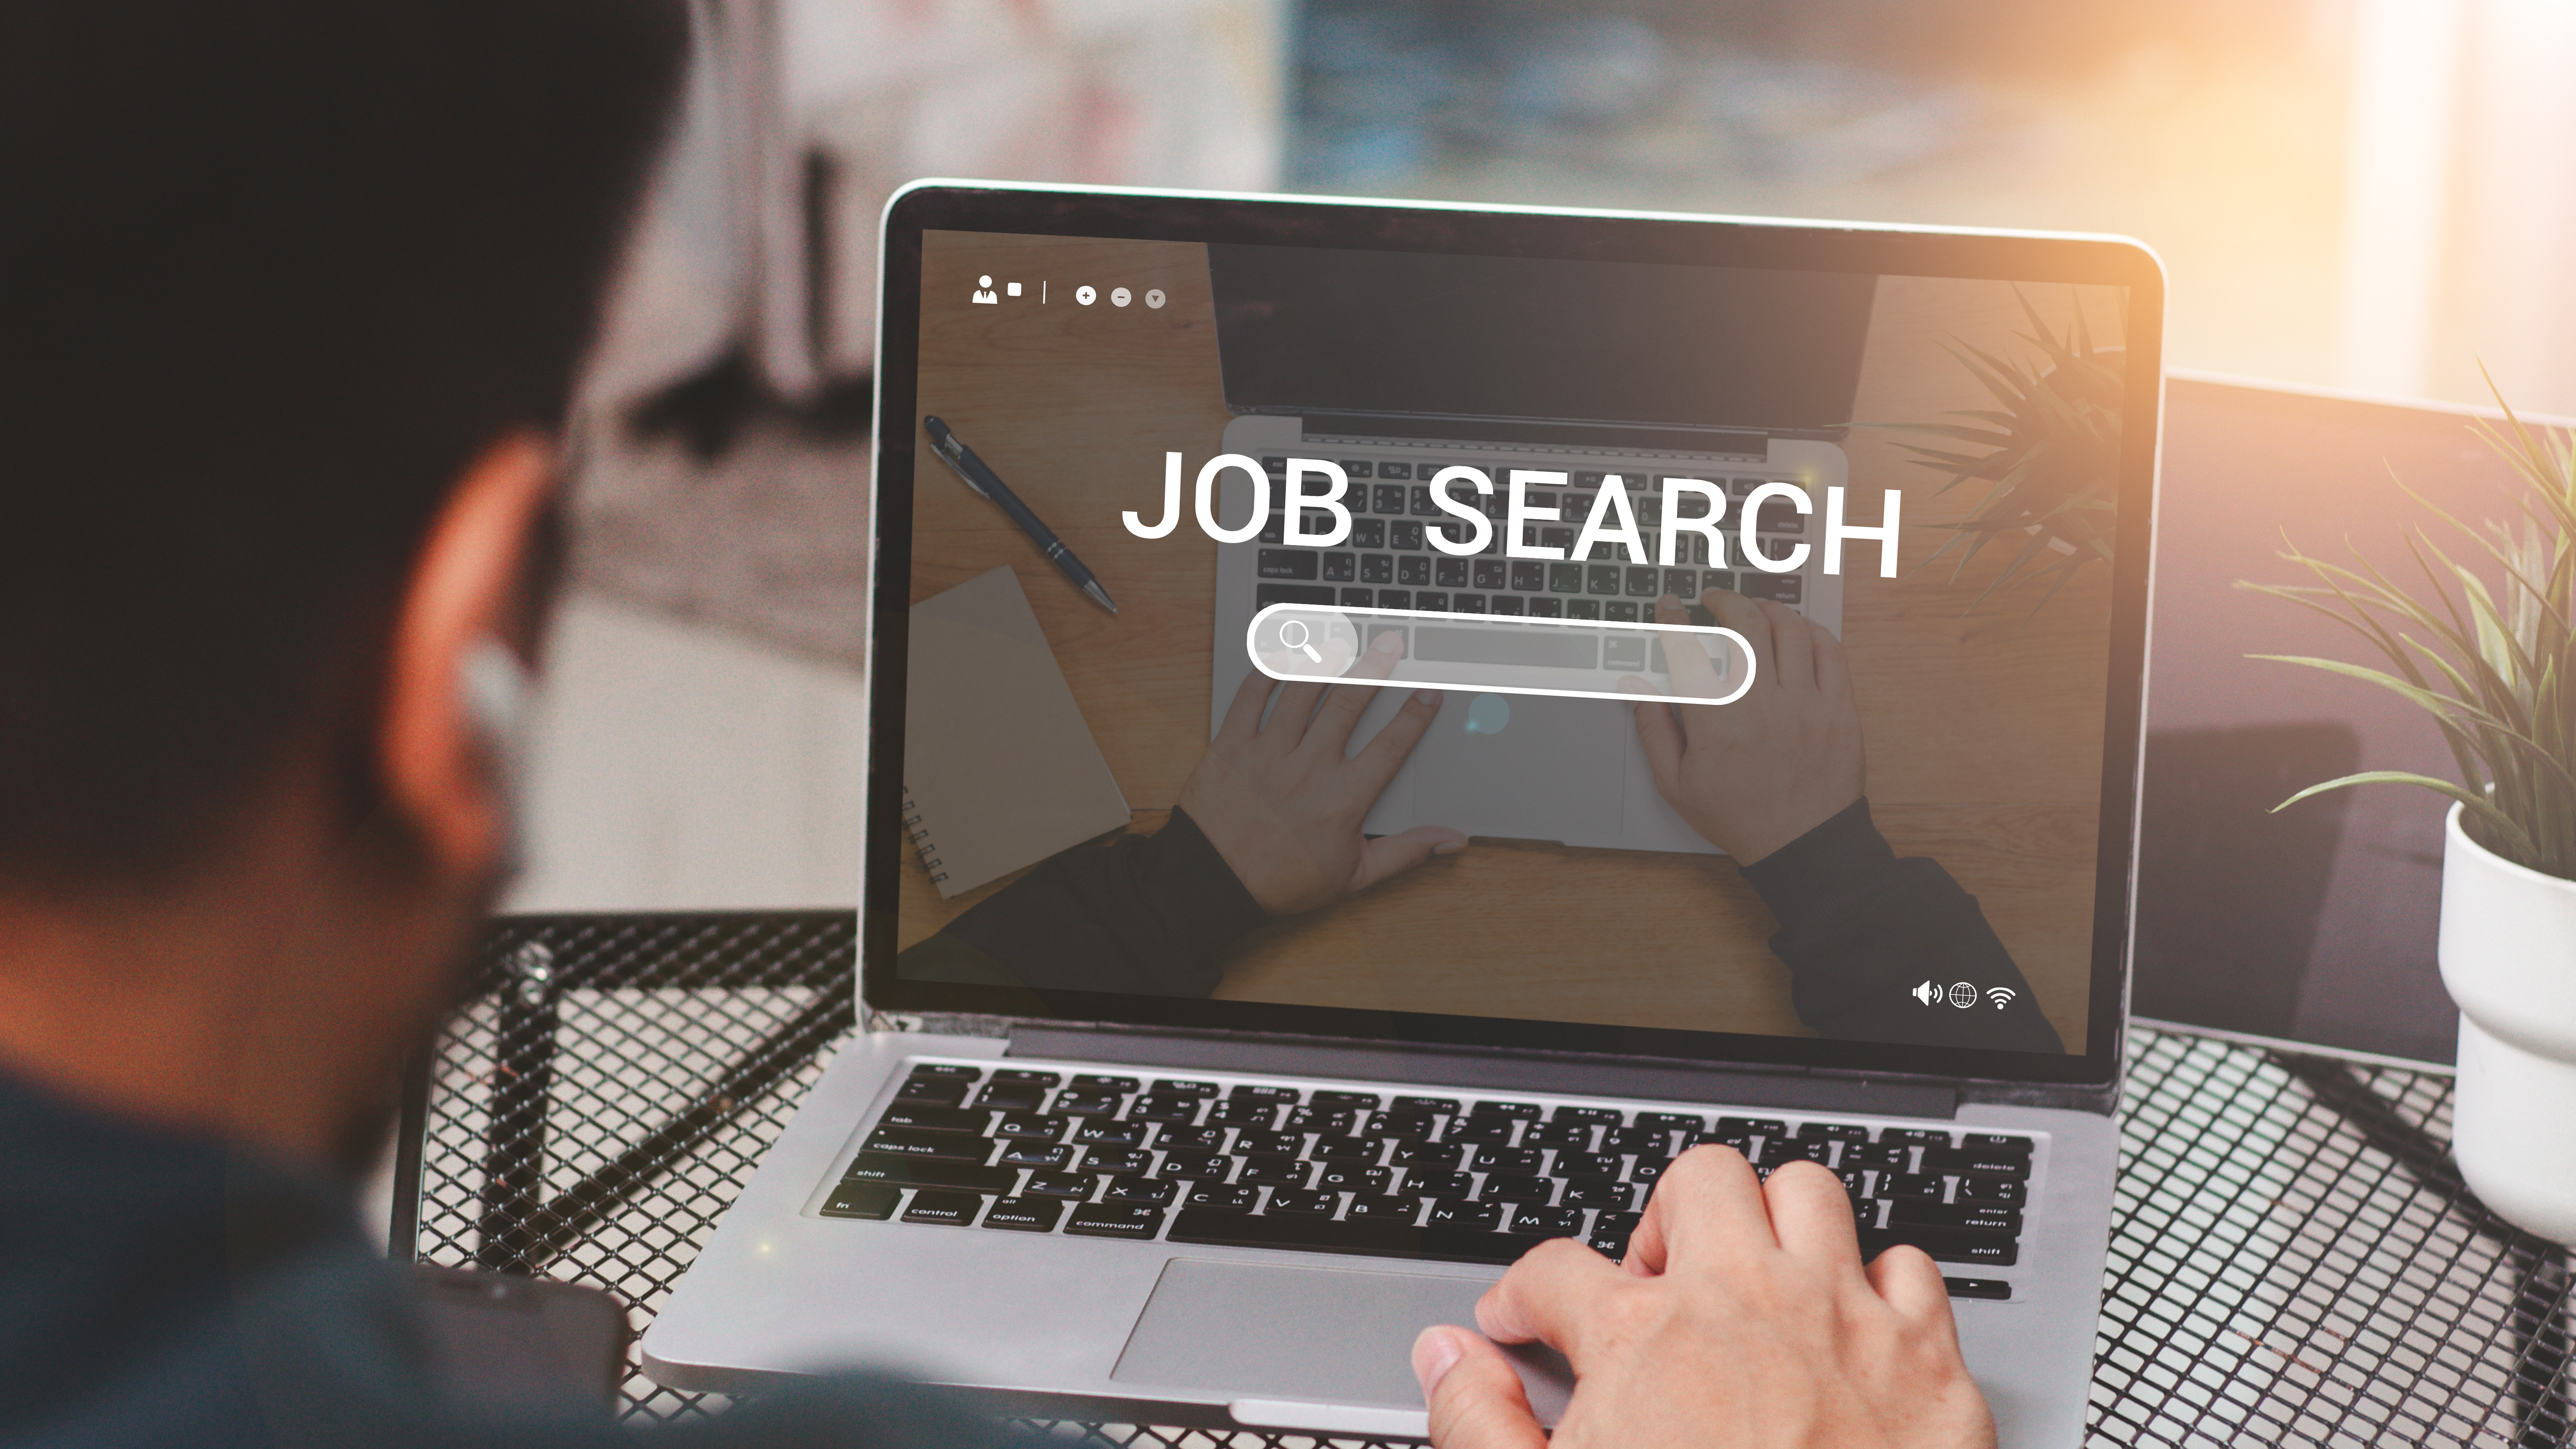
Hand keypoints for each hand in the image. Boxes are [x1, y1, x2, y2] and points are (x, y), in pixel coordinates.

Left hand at [1179, 632, 1464, 914]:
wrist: (1212, 884)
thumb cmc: (1282, 881)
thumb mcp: (1354, 877)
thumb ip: (1406, 852)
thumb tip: (1451, 840)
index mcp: (1342, 799)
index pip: (1389, 746)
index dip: (1414, 716)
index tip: (1429, 693)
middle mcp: (1308, 769)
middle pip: (1348, 704)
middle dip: (1374, 667)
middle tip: (1390, 642)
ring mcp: (1267, 753)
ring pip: (1301, 692)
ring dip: (1324, 660)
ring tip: (1341, 638)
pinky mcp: (1230, 747)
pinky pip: (1249, 698)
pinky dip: (1265, 672)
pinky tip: (1281, 657)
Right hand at [1412, 1147, 1994, 1448]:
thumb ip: (1477, 1425)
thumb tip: (1448, 1360)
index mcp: (1644, 1340)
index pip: (1555, 1270)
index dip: (1523, 1295)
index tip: (1523, 1318)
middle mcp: (1746, 1305)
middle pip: (1700, 1182)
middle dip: (1668, 1221)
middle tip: (1657, 1285)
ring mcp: (1844, 1323)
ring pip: (1809, 1195)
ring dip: (1776, 1228)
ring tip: (1756, 1284)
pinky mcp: (1928, 1365)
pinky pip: (1910, 1271)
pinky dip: (1879, 1290)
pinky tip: (1851, 1335)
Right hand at [1627, 590, 1863, 863]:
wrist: (1802, 845)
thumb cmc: (1739, 816)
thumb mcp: (1676, 783)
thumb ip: (1653, 730)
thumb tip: (1636, 688)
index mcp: (1715, 722)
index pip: (1687, 649)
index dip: (1673, 618)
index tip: (1670, 606)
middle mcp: (1761, 705)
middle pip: (1744, 624)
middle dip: (1724, 600)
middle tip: (1715, 600)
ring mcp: (1805, 705)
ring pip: (1790, 629)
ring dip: (1768, 609)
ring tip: (1756, 611)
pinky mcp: (1838, 710)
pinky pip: (1829, 651)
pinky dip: (1811, 631)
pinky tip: (1797, 631)